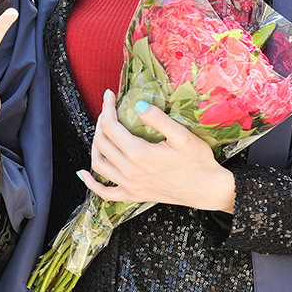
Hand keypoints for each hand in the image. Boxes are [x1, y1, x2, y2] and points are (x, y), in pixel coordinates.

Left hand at [80, 90, 235, 212]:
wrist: (207, 189)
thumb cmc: (198, 161)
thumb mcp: (182, 135)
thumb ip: (158, 119)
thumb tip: (137, 104)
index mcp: (139, 154)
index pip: (111, 126)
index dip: (107, 108)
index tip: (110, 95)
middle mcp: (129, 171)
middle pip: (101, 142)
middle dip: (101, 121)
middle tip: (109, 109)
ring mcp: (129, 185)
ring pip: (98, 163)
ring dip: (95, 145)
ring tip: (102, 131)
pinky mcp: (133, 195)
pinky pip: (105, 193)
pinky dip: (90, 183)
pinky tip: (84, 173)